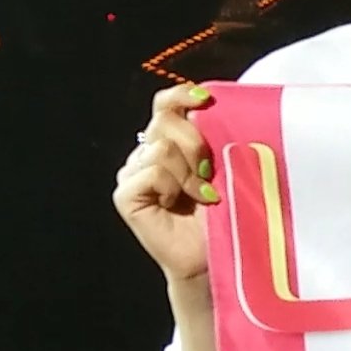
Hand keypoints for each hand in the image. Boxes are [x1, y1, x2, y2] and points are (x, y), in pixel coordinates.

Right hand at [111, 82, 219, 284]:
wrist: (215, 254)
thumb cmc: (225, 211)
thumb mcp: (225, 165)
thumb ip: (214, 136)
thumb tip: (214, 106)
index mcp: (171, 140)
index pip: (166, 104)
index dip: (181, 95)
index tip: (205, 99)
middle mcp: (147, 152)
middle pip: (165, 121)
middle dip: (196, 144)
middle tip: (210, 172)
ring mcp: (134, 173)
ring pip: (161, 148)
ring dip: (189, 172)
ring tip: (200, 193)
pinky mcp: (126, 195)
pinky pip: (150, 173)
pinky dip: (172, 186)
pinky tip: (179, 203)